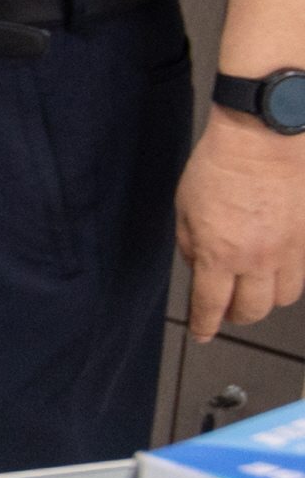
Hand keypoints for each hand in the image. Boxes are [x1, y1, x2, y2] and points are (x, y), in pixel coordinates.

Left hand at [179, 110, 304, 338]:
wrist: (262, 143)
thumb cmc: (218, 167)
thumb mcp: (185, 207)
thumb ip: (190, 244)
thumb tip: (199, 268)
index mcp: (220, 253)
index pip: (212, 304)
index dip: (205, 325)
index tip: (201, 334)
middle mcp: (257, 259)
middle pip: (252, 310)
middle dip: (235, 316)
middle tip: (225, 310)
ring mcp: (287, 252)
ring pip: (281, 299)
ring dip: (263, 300)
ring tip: (250, 289)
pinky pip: (299, 276)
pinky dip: (284, 281)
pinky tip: (272, 270)